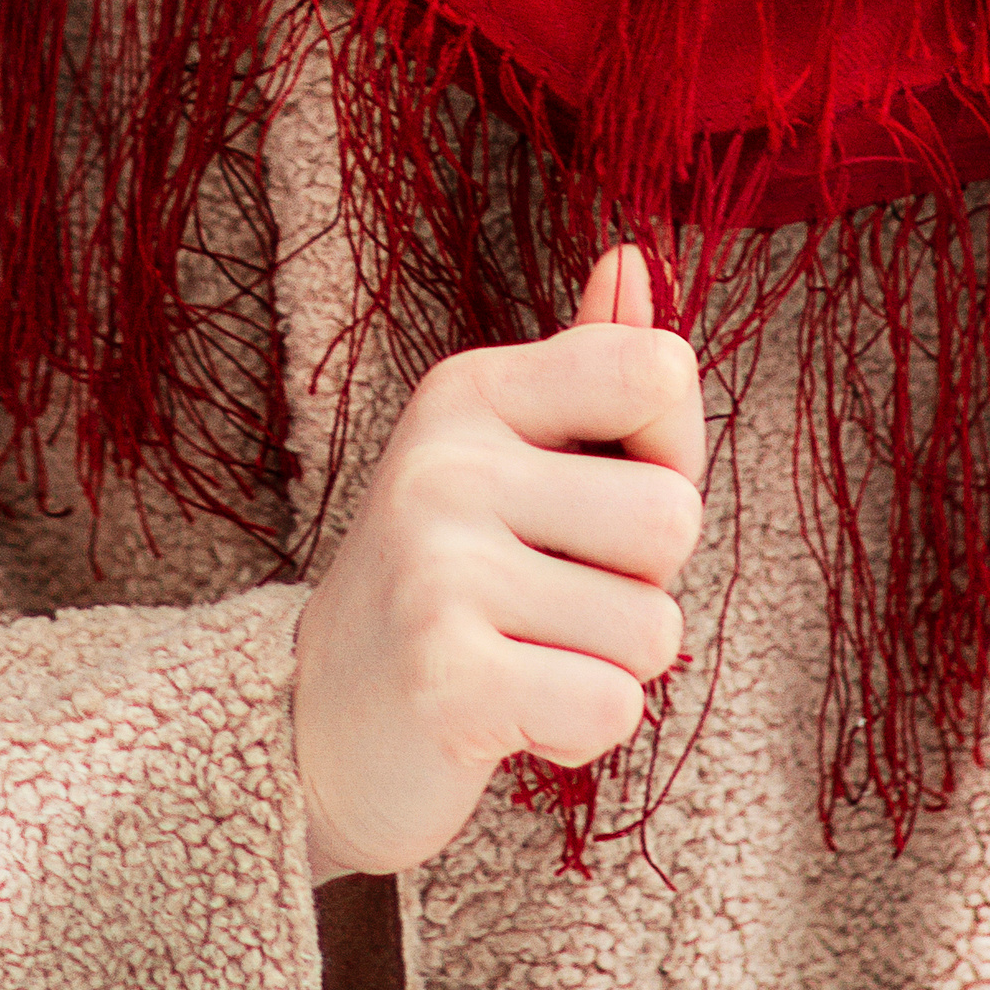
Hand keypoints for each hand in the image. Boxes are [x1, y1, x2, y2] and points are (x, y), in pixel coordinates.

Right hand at [292, 245, 704, 883]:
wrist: (317, 722)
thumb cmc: (454, 578)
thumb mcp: (511, 454)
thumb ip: (588, 364)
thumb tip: (635, 257)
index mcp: (470, 388)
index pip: (659, 371)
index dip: (672, 452)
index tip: (601, 497)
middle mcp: (446, 459)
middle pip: (673, 517)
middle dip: (643, 583)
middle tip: (553, 599)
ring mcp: (437, 567)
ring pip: (652, 630)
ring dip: (610, 667)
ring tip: (524, 654)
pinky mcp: (445, 678)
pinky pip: (611, 708)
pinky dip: (581, 731)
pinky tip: (510, 714)